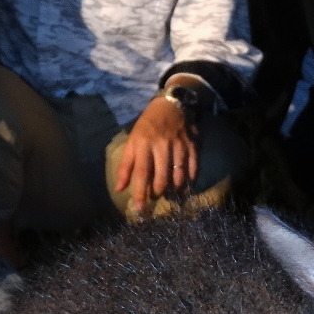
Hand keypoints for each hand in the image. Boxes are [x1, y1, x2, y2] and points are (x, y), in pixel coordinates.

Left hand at [114, 96, 198, 213]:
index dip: (141, 193)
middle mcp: (162, 145)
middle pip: (162, 178)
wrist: (172, 104)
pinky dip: (190, 181)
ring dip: (175, 190)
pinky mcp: (194, 145)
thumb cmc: (148, 126)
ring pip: (179, 176)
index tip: (140, 209)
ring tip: (170, 194)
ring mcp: (180, 145)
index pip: (142, 173)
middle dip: (158, 193)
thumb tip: (119, 189)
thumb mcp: (132, 141)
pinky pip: (194, 169)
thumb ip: (126, 166)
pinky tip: (185, 187)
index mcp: (144, 144)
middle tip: (156, 197)